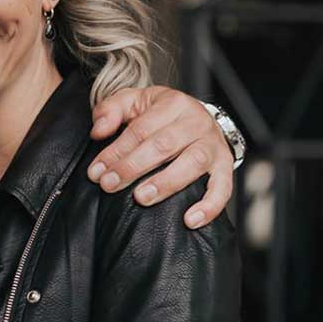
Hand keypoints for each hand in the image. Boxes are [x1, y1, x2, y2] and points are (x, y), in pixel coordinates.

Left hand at [89, 86, 232, 227]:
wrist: (198, 115)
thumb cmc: (161, 113)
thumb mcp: (134, 101)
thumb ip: (111, 111)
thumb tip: (99, 131)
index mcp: (172, 103)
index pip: (140, 129)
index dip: (116, 151)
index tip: (97, 171)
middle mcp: (196, 122)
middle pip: (163, 145)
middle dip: (132, 167)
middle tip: (110, 184)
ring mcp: (213, 144)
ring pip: (193, 163)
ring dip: (166, 183)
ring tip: (142, 198)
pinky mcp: (225, 165)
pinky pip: (223, 187)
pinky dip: (210, 205)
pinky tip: (191, 219)